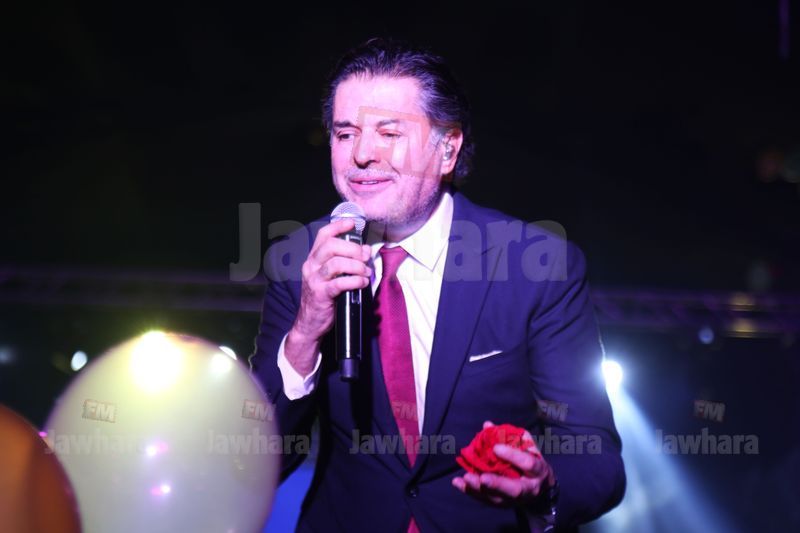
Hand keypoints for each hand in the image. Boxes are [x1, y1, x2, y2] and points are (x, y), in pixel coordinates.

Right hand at [284, 218, 371, 375]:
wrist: (309, 323)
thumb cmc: (324, 297)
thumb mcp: (331, 276)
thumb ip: (346, 261)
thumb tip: (366, 249)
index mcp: (313, 259)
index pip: (323, 235)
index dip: (338, 226)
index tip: (353, 225)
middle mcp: (311, 266)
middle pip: (331, 246)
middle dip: (353, 249)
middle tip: (365, 257)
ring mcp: (314, 280)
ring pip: (336, 263)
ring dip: (356, 266)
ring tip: (366, 272)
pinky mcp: (321, 295)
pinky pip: (340, 283)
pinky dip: (355, 281)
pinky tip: (362, 282)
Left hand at [452, 421, 555, 506]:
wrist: (539, 488)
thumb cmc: (532, 460)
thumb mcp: (529, 447)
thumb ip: (511, 436)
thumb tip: (487, 425)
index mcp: (538, 471)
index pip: (527, 464)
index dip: (512, 456)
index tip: (496, 447)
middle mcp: (528, 489)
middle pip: (513, 489)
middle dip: (497, 484)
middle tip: (483, 478)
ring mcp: (514, 499)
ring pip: (496, 498)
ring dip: (479, 489)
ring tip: (465, 478)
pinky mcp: (501, 503)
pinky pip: (484, 500)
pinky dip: (470, 491)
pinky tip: (458, 482)